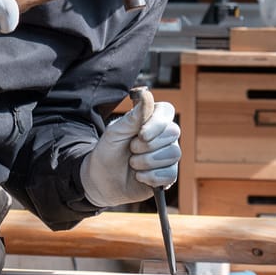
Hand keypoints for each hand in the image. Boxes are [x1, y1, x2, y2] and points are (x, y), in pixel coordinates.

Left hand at [80, 90, 181, 207]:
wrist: (101, 180)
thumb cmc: (108, 151)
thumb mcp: (115, 132)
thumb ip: (133, 117)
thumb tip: (147, 94)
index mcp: (152, 120)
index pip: (167, 111)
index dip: (158, 123)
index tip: (141, 134)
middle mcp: (164, 136)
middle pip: (173, 132)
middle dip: (148, 145)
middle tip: (131, 149)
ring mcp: (168, 155)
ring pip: (173, 154)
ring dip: (147, 161)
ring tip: (132, 164)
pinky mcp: (168, 175)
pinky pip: (171, 174)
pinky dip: (151, 177)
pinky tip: (139, 177)